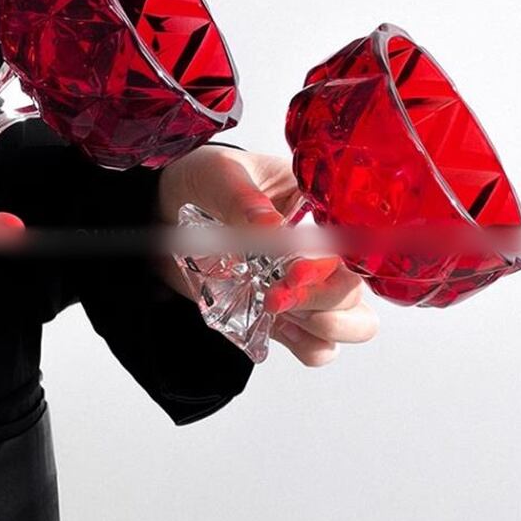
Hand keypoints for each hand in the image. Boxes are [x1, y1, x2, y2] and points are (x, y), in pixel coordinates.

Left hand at [158, 145, 378, 365]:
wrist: (161, 209)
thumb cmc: (202, 178)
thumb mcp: (221, 175)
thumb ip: (243, 201)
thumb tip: (269, 228)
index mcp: (322, 206)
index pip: (358, 241)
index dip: (338, 264)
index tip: (296, 270)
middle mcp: (325, 249)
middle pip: (359, 291)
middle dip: (325, 301)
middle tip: (277, 294)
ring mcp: (308, 286)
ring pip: (355, 324)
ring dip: (321, 327)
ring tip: (274, 307)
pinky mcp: (284, 315)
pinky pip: (317, 346)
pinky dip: (304, 344)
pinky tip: (273, 323)